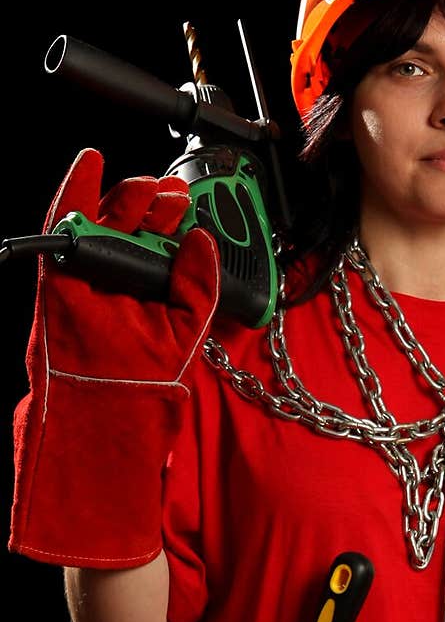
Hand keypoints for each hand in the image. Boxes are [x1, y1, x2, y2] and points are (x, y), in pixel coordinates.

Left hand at [10, 149, 219, 567]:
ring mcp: (73, 318)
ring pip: (103, 260)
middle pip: (96, 235)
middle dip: (133, 210)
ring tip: (171, 229)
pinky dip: (131, 272)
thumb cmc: (124, 412)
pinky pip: (107, 288)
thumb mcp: (175, 344)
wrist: (103, 463)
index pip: (74, 219)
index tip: (100, 158)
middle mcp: (65, 301)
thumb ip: (192, 288)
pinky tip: (158, 268)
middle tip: (169, 199)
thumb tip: (201, 246)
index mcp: (73, 292)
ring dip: (136, 240)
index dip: (87, 185)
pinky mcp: (86, 335)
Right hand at [36, 147, 217, 381]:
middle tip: (174, 197)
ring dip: (127, 198)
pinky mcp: (62, 270)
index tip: (188, 207)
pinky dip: (74, 191)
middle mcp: (121, 275)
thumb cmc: (145, 372)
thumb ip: (199, 285)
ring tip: (147, 188)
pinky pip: (64, 224)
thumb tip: (201, 241)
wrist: (109, 399)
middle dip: (156, 206)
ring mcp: (91, 270)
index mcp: (150, 287)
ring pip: (106, 220)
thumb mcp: (187, 326)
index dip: (175, 221)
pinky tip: (88, 164)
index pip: (162, 243)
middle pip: (136, 225)